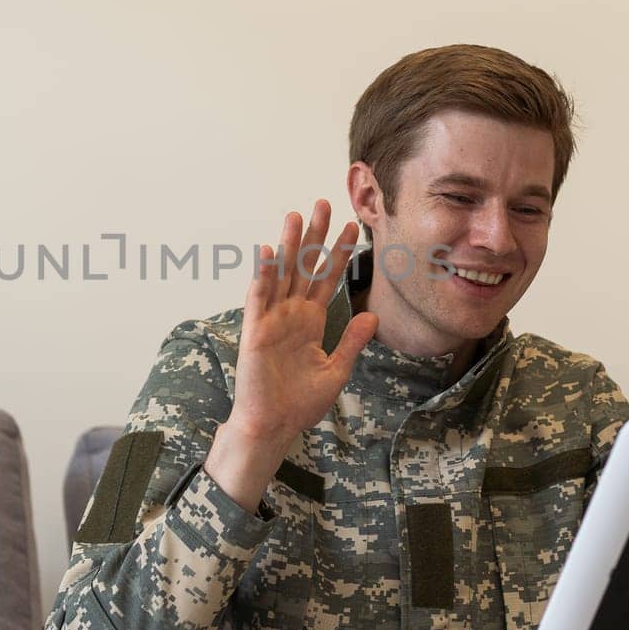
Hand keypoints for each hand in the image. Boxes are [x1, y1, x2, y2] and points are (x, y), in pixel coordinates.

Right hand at [204, 199, 378, 511]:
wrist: (274, 426)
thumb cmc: (299, 403)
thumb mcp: (336, 370)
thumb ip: (352, 342)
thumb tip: (373, 317)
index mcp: (311, 321)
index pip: (327, 278)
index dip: (339, 253)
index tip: (353, 228)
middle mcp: (291, 314)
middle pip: (304, 266)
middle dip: (314, 236)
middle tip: (323, 203)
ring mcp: (272, 320)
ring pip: (281, 274)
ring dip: (287, 245)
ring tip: (294, 215)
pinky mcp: (255, 332)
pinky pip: (259, 299)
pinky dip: (263, 276)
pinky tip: (267, 252)